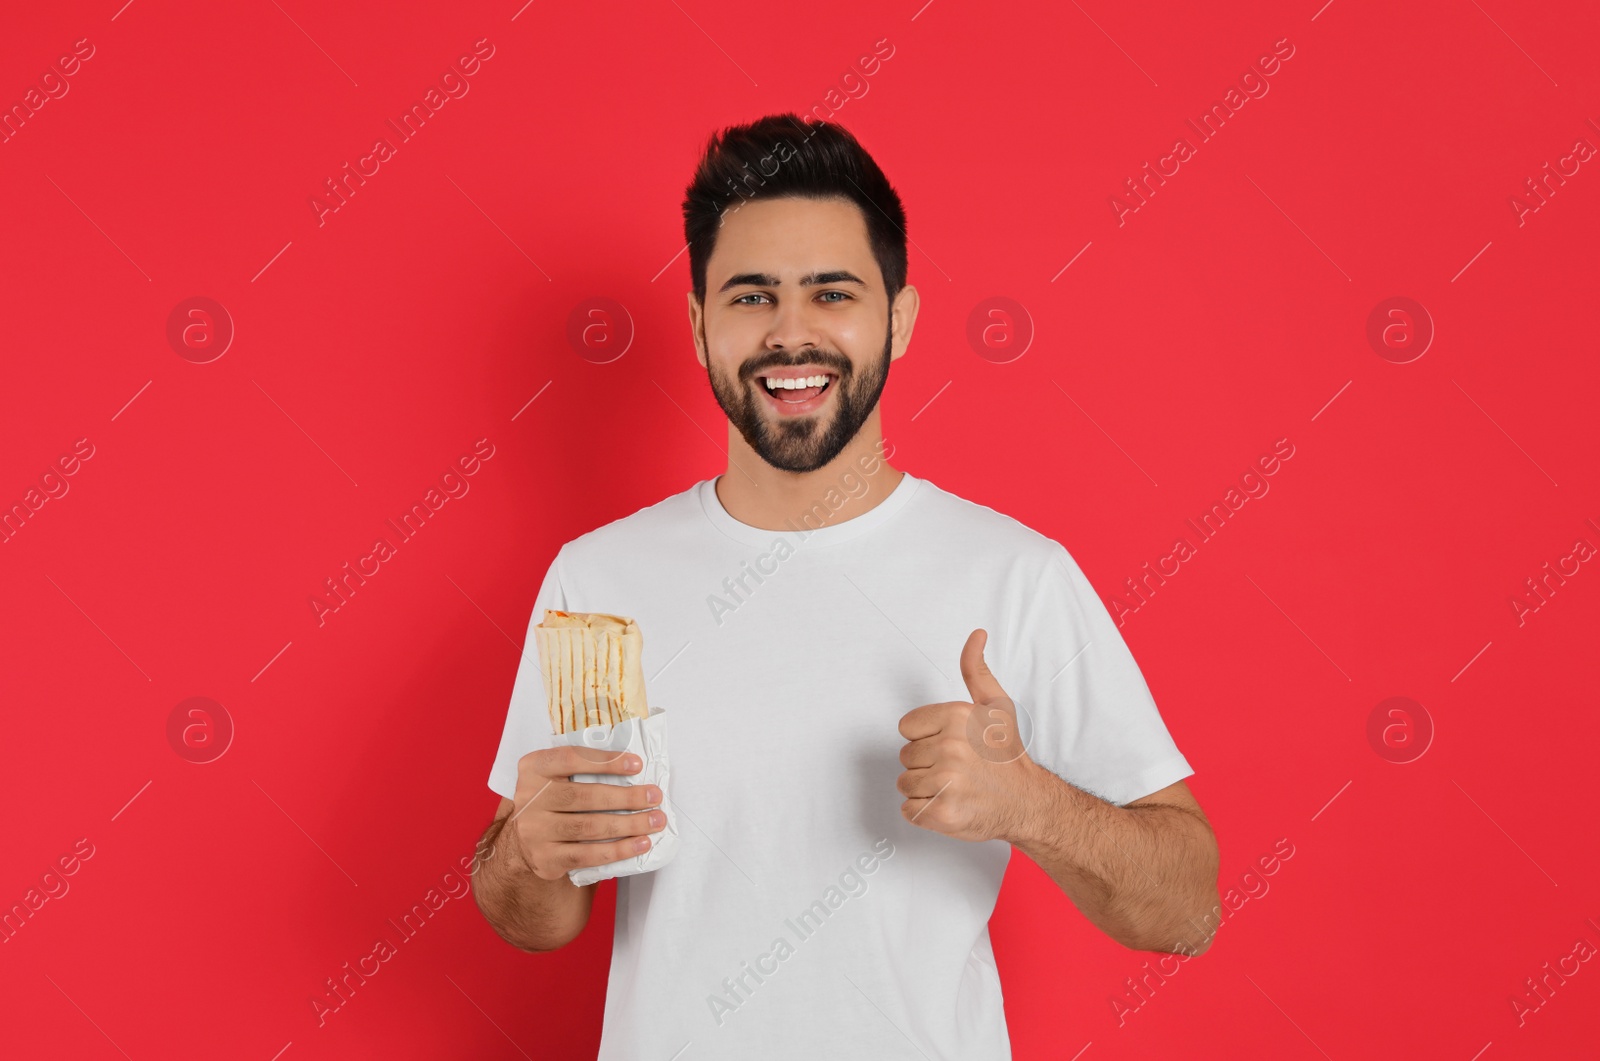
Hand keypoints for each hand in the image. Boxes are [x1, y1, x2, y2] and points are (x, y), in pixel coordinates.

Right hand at [508, 746, 666, 880]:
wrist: (526, 839)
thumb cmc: (554, 801)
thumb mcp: (558, 776)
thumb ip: (584, 769)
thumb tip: (633, 767)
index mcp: (534, 768)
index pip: (572, 758)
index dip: (606, 761)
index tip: (637, 764)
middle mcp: (530, 798)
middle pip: (585, 796)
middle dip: (626, 797)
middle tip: (655, 797)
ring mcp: (535, 830)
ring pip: (589, 826)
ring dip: (629, 824)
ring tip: (655, 821)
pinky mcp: (545, 858)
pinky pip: (587, 855)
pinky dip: (618, 850)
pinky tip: (640, 844)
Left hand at [896, 629, 1036, 841]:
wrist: (1028, 803)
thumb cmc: (1007, 756)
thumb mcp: (996, 705)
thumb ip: (976, 670)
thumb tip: (976, 635)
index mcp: (956, 717)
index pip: (907, 728)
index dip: (927, 737)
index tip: (953, 744)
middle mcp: (950, 747)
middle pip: (905, 756)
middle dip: (927, 764)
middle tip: (959, 769)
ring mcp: (945, 781)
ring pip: (905, 783)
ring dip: (925, 789)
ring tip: (955, 787)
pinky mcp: (940, 812)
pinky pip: (909, 809)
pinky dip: (925, 812)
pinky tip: (951, 805)